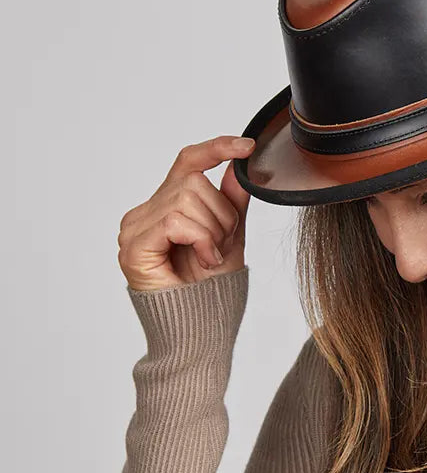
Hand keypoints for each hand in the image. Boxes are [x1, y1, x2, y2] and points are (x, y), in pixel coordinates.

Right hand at [117, 136, 255, 291]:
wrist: (202, 327)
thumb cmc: (211, 287)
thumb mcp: (230, 235)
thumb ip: (231, 200)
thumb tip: (239, 164)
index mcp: (166, 205)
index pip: (188, 161)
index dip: (217, 148)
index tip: (247, 146)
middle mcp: (146, 212)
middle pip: (194, 181)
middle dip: (222, 214)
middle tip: (220, 245)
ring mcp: (135, 228)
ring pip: (186, 198)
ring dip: (213, 231)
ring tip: (209, 256)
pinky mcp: (133, 246)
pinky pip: (176, 221)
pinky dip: (200, 239)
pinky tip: (202, 260)